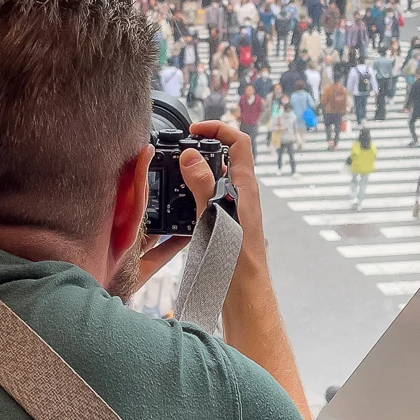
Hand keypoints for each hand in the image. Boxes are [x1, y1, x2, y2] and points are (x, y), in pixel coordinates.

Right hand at [132, 120, 263, 290]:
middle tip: (179, 152)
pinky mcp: (225, 223)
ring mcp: (234, 209)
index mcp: (245, 185)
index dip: (219, 129)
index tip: (195, 130)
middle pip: (225, 158)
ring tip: (174, 175)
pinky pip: (209, 199)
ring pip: (216, 180)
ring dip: (196, 173)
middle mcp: (242, 194)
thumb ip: (203, 182)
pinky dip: (194, 194)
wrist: (243, 290)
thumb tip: (190, 155)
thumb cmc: (235, 256)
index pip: (238, 142)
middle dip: (202, 150)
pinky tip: (179, 204)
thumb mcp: (215, 213)